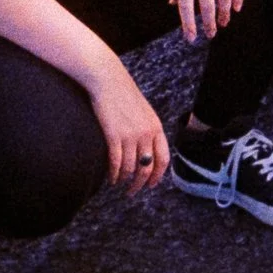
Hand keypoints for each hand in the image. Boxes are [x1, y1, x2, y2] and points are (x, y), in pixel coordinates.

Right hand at [87, 61, 168, 192]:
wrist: (108, 80)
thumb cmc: (124, 95)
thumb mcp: (144, 112)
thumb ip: (147, 130)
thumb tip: (146, 151)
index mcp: (156, 127)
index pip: (163, 159)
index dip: (157, 176)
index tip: (150, 185)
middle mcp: (146, 133)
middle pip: (147, 168)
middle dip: (140, 184)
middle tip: (132, 192)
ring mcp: (130, 135)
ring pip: (130, 168)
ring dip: (124, 180)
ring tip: (119, 184)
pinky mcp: (113, 135)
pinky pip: (116, 162)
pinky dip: (114, 174)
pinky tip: (111, 177)